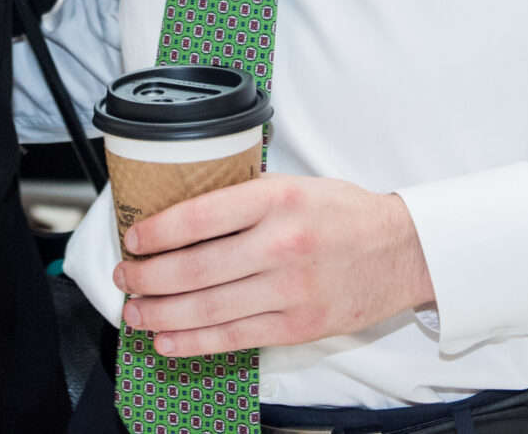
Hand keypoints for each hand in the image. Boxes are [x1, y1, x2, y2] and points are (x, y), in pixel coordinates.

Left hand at [114, 175, 434, 356]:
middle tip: (125, 277)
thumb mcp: (295, 185)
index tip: (133, 239)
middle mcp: (281, 244)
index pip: (199, 216)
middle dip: (148, 276)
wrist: (403, 252)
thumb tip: (182, 213)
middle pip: (194, 268)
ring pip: (207, 307)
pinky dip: (193, 341)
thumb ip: (245, 197)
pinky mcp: (298, 325)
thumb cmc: (345, 215)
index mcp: (277, 199)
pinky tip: (167, 339)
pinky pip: (234, 337)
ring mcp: (290, 290)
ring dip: (160, 312)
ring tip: (135, 311)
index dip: (156, 231)